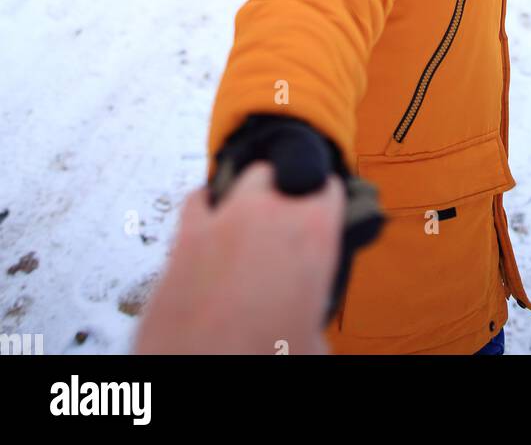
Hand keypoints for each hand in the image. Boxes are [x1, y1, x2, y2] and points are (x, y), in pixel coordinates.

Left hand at [131, 160, 345, 355]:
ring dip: (250, 195)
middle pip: (284, 174)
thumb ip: (313, 307)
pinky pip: (199, 200)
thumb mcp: (312, 338)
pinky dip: (207, 205)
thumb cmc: (262, 356)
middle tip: (286, 226)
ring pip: (244, 180)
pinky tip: (212, 219)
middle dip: (286, 193)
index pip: (327, 189)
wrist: (202, 373)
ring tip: (251, 217)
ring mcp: (224, 220)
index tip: (323, 210)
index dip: (326, 201)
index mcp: (312, 233)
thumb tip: (308, 319)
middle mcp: (269, 214)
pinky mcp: (186, 237)